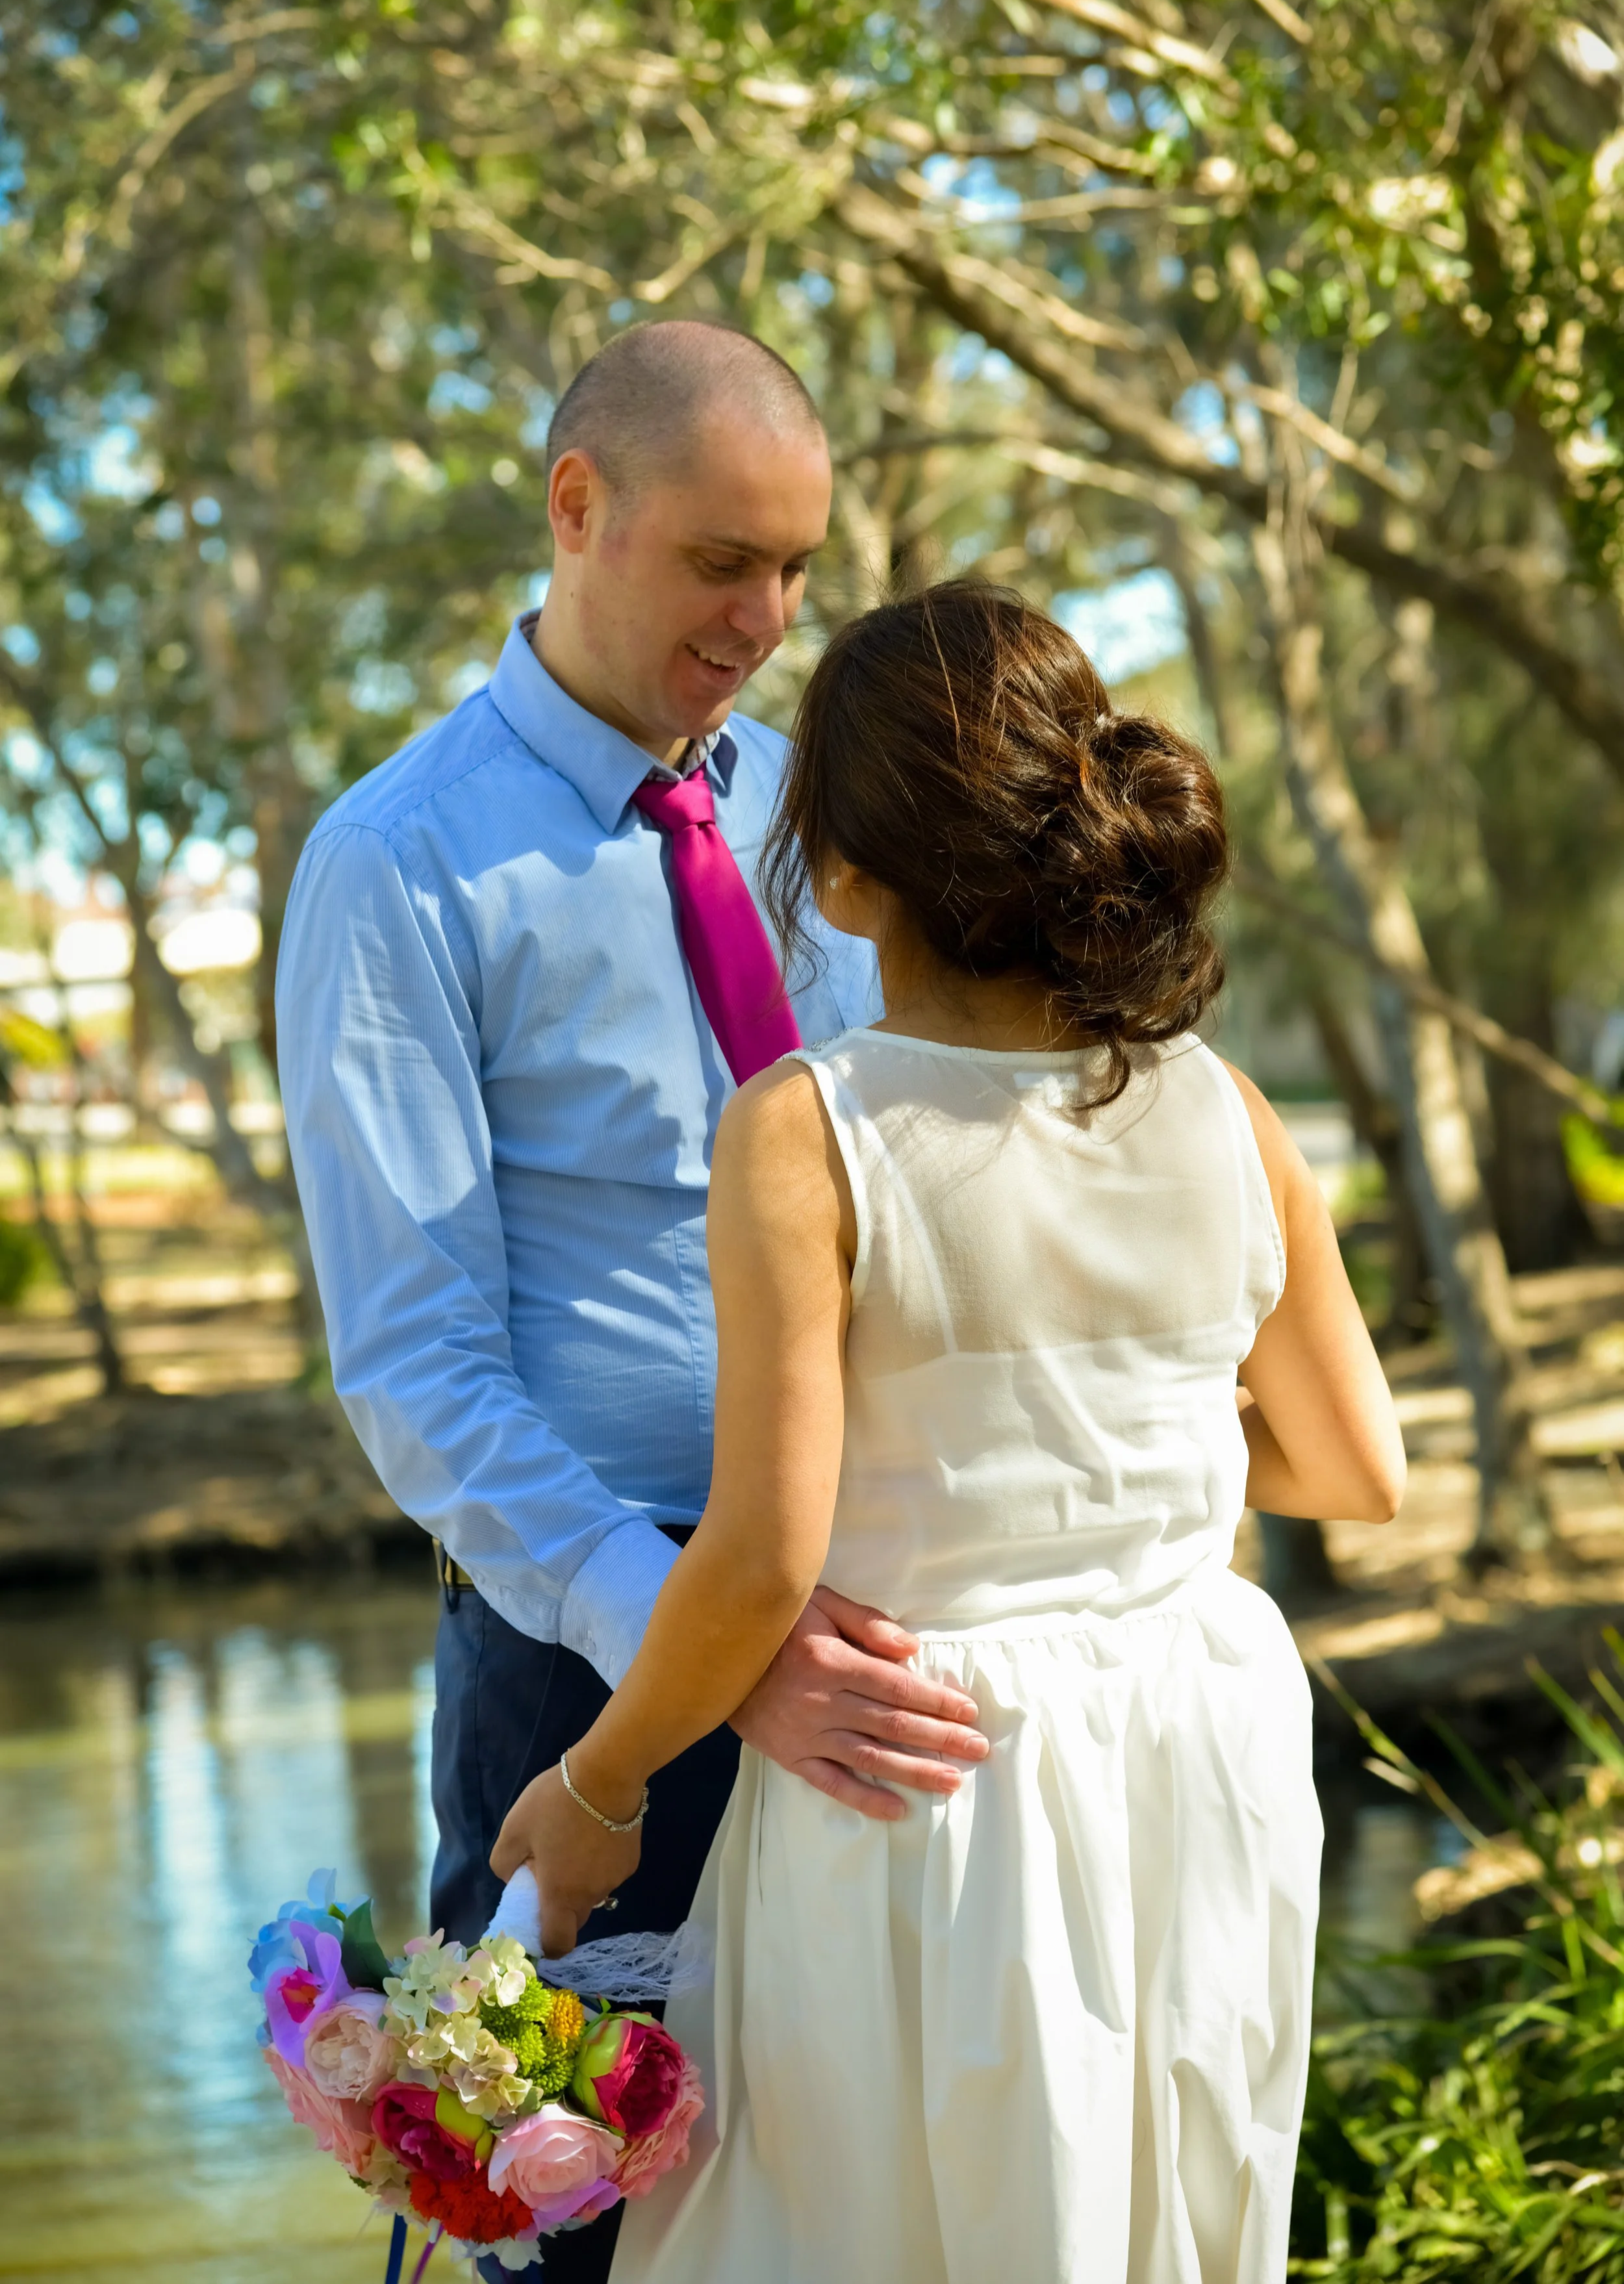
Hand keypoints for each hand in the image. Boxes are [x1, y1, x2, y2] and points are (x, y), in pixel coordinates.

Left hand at [490, 1765, 642, 1958]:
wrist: (607, 1774)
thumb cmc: (556, 1803)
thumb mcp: (514, 1828)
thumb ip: (504, 1863)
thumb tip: (514, 1877)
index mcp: (560, 1894)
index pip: (557, 1943)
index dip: (546, 1944)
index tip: (536, 1926)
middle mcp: (591, 1894)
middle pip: (574, 1918)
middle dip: (559, 1905)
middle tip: (548, 1872)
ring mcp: (615, 1879)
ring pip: (591, 1893)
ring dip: (579, 1881)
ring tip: (572, 1842)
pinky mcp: (630, 1861)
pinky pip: (607, 1873)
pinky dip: (597, 1863)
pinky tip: (593, 1832)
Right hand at [731, 1584, 988, 1820]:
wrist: (713, 1654)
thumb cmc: (775, 1622)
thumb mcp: (817, 1602)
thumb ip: (865, 1621)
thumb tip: (911, 1650)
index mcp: (831, 1661)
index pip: (896, 1687)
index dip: (936, 1700)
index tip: (968, 1711)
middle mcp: (820, 1702)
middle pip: (892, 1724)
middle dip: (940, 1738)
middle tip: (978, 1749)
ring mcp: (804, 1734)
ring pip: (869, 1757)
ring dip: (915, 1771)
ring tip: (953, 1782)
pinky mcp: (789, 1757)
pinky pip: (831, 1783)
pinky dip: (865, 1798)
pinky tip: (897, 1809)